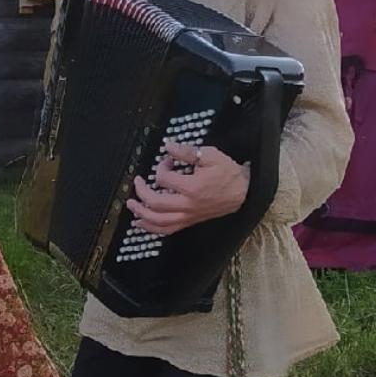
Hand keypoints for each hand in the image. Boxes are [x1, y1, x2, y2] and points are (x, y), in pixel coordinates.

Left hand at [127, 143, 249, 234]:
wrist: (243, 192)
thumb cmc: (228, 173)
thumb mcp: (210, 155)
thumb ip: (187, 152)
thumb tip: (168, 146)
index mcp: (192, 187)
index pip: (164, 179)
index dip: (161, 167)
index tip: (167, 160)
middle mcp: (188, 205)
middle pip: (156, 204)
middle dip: (142, 192)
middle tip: (138, 182)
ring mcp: (188, 216)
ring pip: (159, 221)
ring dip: (142, 214)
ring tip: (132, 205)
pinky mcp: (190, 221)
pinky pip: (168, 230)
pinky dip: (152, 228)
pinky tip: (142, 224)